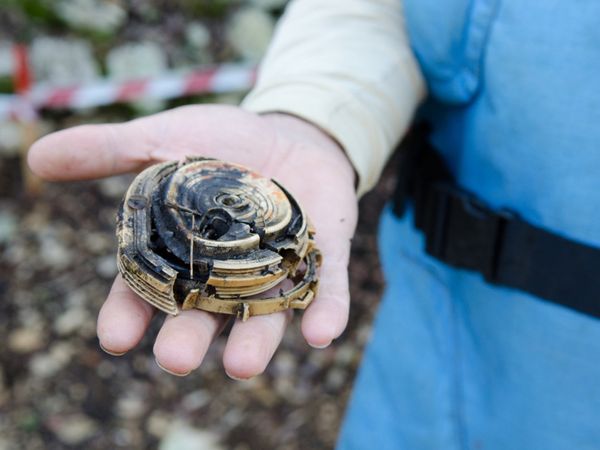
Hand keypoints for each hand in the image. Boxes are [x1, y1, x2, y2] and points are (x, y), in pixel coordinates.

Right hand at [28, 105, 357, 377]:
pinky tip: (322, 333)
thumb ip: (110, 152)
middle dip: (190, 338)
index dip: (130, 314)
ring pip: (263, 314)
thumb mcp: (166, 139)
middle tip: (175, 359)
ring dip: (255, 341)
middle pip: (204, 314)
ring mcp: (276, 268)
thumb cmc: (224, 142)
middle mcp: (226, 274)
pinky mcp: (321, 256)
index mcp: (184, 254)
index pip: (149, 291)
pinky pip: (325, 289)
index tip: (114, 337)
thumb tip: (37, 157)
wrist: (289, 130)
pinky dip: (325, 310)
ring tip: (242, 366)